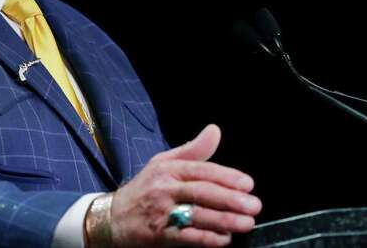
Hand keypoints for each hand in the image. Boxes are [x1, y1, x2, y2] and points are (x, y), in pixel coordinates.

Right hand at [109, 124, 260, 246]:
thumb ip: (193, 150)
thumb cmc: (145, 189)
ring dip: (225, 220)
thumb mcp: (163, 163)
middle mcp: (164, 188)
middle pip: (201, 192)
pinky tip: (224, 239)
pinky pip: (187, 236)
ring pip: (197, 215)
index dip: (226, 176)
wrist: (112, 217)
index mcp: (167, 169)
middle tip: (254, 205)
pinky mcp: (159, 234)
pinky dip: (207, 238)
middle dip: (230, 199)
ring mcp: (161, 212)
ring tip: (247, 223)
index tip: (247, 183)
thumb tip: (215, 130)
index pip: (200, 170)